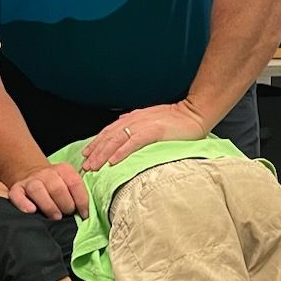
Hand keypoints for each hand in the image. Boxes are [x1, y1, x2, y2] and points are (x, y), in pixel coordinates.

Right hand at [8, 161, 88, 219]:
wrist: (32, 173)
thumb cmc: (56, 185)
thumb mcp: (69, 182)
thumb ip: (77, 193)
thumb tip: (86, 213)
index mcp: (63, 170)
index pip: (74, 183)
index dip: (81, 201)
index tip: (84, 214)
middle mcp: (46, 173)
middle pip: (56, 187)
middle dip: (65, 204)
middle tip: (67, 214)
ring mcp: (30, 181)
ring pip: (37, 190)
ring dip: (48, 206)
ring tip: (55, 217)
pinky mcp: (16, 189)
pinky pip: (17, 195)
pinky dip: (23, 204)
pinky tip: (31, 211)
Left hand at [79, 101, 208, 170]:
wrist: (194, 113)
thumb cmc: (176, 118)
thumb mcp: (151, 118)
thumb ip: (136, 122)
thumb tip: (122, 122)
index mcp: (133, 118)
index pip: (109, 132)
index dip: (96, 143)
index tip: (86, 155)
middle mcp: (134, 120)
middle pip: (109, 137)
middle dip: (95, 152)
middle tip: (85, 167)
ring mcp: (143, 125)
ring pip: (116, 141)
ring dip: (103, 154)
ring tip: (94, 166)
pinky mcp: (153, 131)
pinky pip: (133, 143)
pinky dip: (121, 152)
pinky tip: (113, 161)